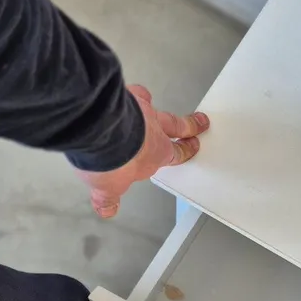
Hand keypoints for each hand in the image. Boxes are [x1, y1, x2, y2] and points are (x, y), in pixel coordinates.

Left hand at [78, 85, 209, 218]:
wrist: (101, 136)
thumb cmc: (112, 162)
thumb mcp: (108, 188)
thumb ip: (108, 197)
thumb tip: (107, 209)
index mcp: (155, 156)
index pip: (175, 154)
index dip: (184, 151)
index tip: (191, 147)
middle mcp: (153, 133)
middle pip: (177, 127)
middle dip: (190, 126)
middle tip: (199, 122)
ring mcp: (143, 112)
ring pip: (158, 109)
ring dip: (158, 108)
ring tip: (157, 104)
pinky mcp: (130, 96)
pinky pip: (137, 93)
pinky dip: (137, 93)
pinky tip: (131, 92)